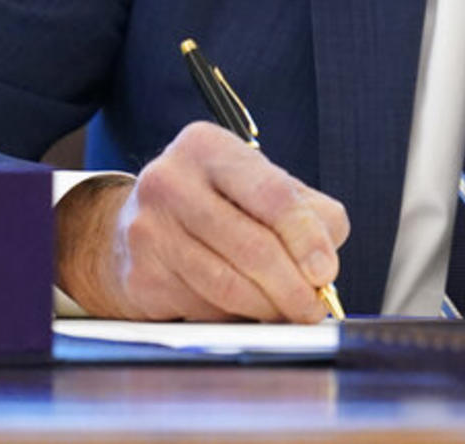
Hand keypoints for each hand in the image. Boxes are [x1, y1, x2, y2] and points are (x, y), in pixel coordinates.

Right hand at [53, 121, 347, 320]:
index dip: (306, 238)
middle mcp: (170, 181)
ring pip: (228, 285)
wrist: (138, 227)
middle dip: (293, 287)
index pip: (273, 195)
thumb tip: (324, 266)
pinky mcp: (140, 275)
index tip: (326, 271)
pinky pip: (202, 308)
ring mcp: (148, 229)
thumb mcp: (262, 188)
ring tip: (288, 312)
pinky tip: (244, 310)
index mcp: (207, 147)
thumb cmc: (218, 204)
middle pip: (252, 247)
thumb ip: (309, 214)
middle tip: (313, 308)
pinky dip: (233, 317)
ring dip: (268, 308)